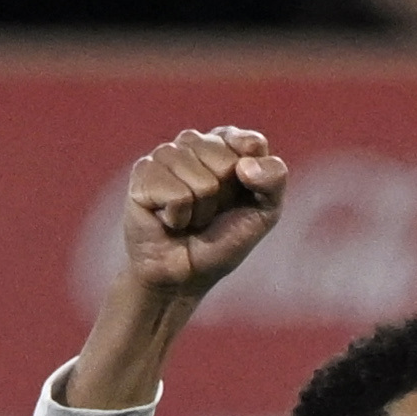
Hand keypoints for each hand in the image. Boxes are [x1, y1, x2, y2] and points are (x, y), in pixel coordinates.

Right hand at [122, 127, 287, 295]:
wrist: (185, 274)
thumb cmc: (224, 238)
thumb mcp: (265, 211)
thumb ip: (274, 179)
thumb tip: (245, 165)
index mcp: (225, 143)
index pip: (252, 143)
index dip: (252, 177)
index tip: (242, 193)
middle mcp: (194, 142)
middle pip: (227, 163)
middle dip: (224, 199)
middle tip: (209, 213)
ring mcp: (165, 154)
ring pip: (203, 183)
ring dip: (201, 212)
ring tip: (189, 217)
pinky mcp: (143, 172)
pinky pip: (178, 195)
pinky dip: (179, 217)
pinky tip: (168, 218)